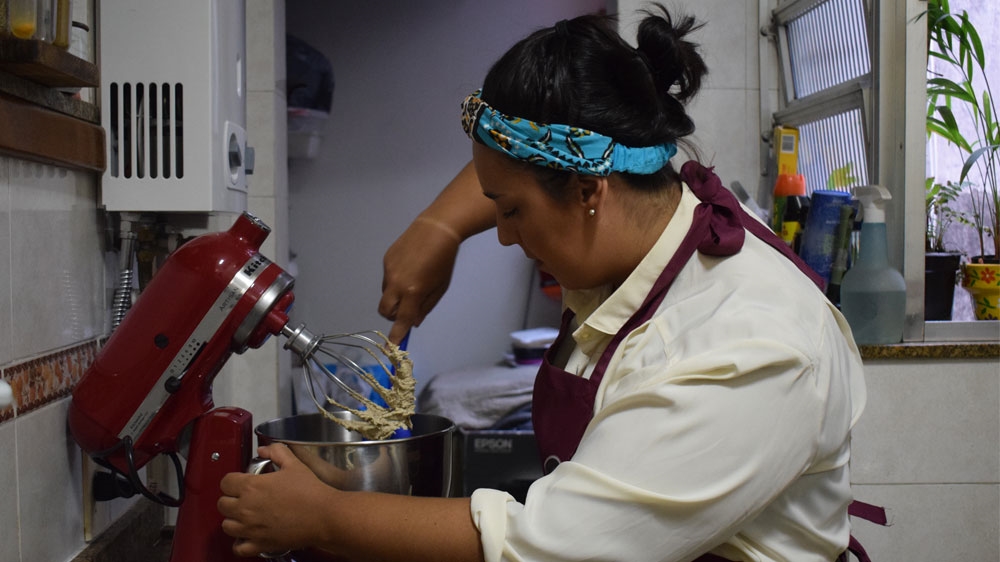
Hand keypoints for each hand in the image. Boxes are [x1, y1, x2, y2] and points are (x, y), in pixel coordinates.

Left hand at [218, 444, 337, 556]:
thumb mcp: (294, 464)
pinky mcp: (259, 544)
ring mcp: (251, 528)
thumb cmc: (310, 492)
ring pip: (226, 526)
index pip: (225, 482)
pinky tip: (247, 536)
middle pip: (222, 504)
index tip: (239, 481)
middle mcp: (246, 509)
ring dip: (233, 520)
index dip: (232, 480)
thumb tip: (264, 450)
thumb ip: (276, 452)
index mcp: (252, 486)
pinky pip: (238, 547)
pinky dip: (240, 543)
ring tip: (245, 516)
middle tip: (243, 497)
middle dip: (231, 499)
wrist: (324, 515)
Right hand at [378, 216, 460, 342]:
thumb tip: (414, 321)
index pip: (401, 320)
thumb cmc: (444, 261)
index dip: (396, 336)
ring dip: (396, 296)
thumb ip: (426, 307)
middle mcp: (397, 283)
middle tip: (407, 308)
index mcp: (413, 292)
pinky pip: (387, 278)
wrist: (436, 229)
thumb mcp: (440, 287)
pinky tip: (409, 266)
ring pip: (386, 294)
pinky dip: (396, 280)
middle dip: (393, 315)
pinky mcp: (386, 259)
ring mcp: (389, 271)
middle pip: (385, 311)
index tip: (390, 349)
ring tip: (413, 280)